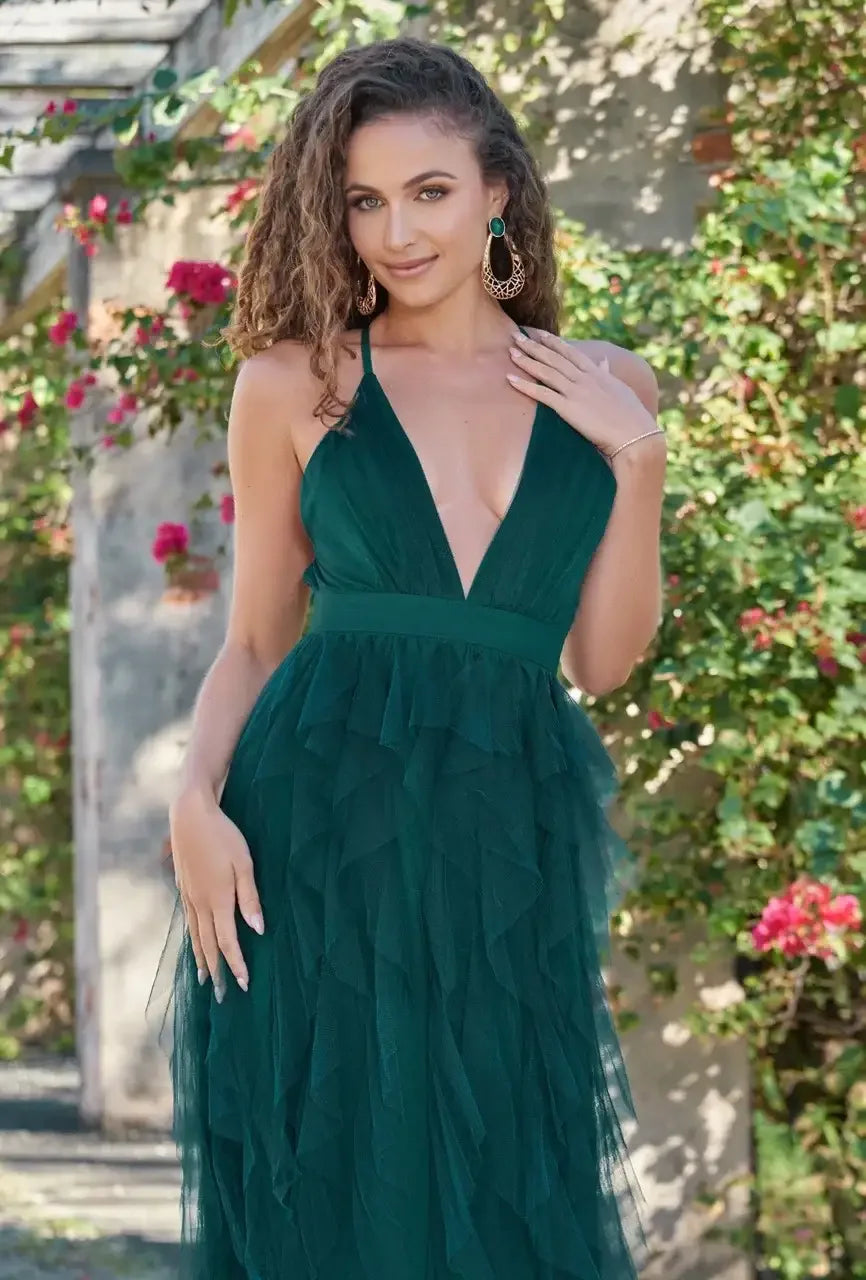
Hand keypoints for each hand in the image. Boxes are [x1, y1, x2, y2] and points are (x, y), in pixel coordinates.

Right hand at [168, 788, 263, 998]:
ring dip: (202, 959)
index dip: (236, 964)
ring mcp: (189, 896)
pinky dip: (193, 939)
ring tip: (205, 979)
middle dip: (217, 971)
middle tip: (222, 995)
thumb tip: (258, 930)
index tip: (244, 985)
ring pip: (195, 936)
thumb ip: (250, 898)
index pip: (228, 942)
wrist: (189, 815)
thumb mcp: (244, 863)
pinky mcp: (183, 888)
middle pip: (208, 945)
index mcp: (218, 900)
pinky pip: (189, 922)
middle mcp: (200, 903)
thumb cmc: (223, 835)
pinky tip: (195, 944)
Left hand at [506, 328, 662, 459]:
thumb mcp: (620, 389)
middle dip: (534, 346)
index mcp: (597, 373)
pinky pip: (542, 394)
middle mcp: (584, 378)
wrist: (635, 435)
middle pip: (554, 358)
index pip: (571, 352)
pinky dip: (525, 386)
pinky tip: (511, 379)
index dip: (553, 342)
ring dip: (527, 361)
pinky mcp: (569, 408)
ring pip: (546, 372)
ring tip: (511, 352)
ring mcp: (576, 392)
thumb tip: (603, 362)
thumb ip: (608, 374)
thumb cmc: (632, 416)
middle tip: (516, 336)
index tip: (539, 333)